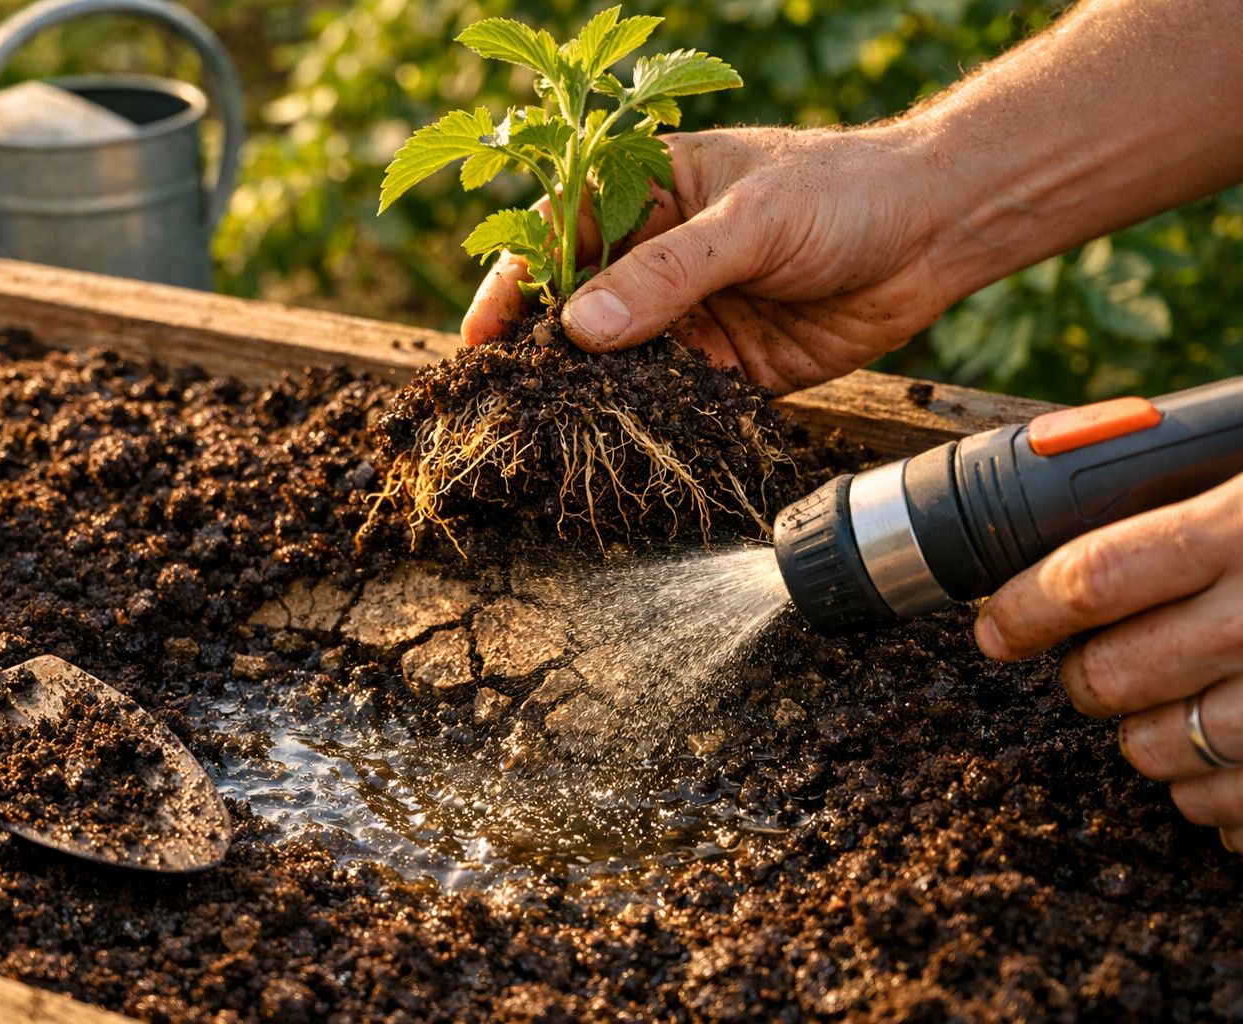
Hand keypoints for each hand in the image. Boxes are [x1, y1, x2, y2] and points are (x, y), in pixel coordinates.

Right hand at [461, 124, 958, 394]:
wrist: (938, 233)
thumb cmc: (843, 191)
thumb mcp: (750, 220)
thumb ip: (669, 273)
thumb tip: (581, 328)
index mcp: (648, 190)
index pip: (558, 233)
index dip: (514, 282)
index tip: (481, 335)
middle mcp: (658, 255)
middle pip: (578, 306)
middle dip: (540, 350)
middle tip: (501, 400)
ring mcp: (688, 314)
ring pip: (617, 359)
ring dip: (587, 393)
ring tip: (546, 434)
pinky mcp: (725, 366)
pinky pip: (670, 397)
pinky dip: (645, 420)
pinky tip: (620, 444)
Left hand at [974, 473, 1242, 853]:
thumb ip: (1204, 503)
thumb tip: (1096, 531)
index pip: (1094, 576)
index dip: (1026, 609)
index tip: (997, 626)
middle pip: (1116, 674)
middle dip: (1081, 680)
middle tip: (1079, 671)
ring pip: (1165, 749)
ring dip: (1140, 742)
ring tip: (1150, 717)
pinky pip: (1237, 806)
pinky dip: (1212, 800)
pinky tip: (1215, 773)